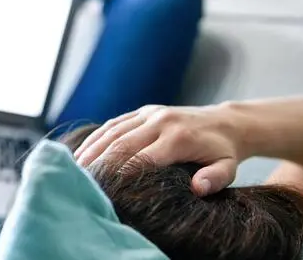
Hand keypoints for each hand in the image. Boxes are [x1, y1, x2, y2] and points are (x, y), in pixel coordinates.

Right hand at [74, 104, 248, 195]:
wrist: (224, 122)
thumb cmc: (223, 151)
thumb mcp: (227, 168)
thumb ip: (214, 179)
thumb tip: (198, 188)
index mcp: (178, 138)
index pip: (142, 159)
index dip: (121, 176)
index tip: (105, 192)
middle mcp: (160, 122)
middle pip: (121, 144)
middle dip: (100, 164)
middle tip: (81, 182)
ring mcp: (150, 113)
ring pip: (113, 132)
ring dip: (92, 150)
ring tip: (75, 169)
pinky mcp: (143, 111)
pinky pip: (115, 123)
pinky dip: (97, 137)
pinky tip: (83, 152)